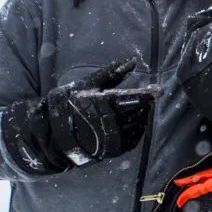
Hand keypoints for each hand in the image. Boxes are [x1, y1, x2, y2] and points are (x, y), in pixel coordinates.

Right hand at [3, 59, 157, 173]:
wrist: (53, 137)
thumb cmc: (67, 106)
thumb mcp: (86, 85)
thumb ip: (110, 73)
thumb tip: (131, 62)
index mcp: (105, 104)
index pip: (136, 98)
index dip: (149, 94)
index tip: (158, 89)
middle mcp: (112, 123)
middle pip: (140, 111)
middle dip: (144, 103)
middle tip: (144, 96)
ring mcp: (114, 138)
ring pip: (139, 124)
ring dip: (141, 115)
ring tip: (134, 108)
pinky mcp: (115, 150)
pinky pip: (134, 138)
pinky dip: (136, 128)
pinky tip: (131, 121)